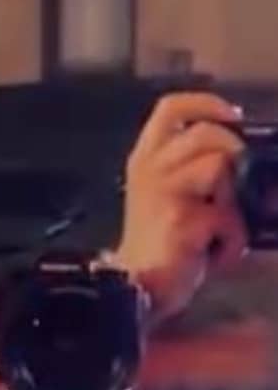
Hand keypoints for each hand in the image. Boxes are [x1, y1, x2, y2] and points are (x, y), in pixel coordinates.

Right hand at [114, 93, 247, 321]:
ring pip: (219, 164)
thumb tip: (255, 167)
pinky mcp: (182, 218)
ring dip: (233, 198)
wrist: (135, 285)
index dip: (206, 103)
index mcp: (145, 158)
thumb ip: (199, 172)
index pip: (169, 108)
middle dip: (234, 151)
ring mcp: (164, 191)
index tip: (231, 115)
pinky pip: (228, 217)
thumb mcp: (172, 196)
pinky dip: (233, 240)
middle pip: (203, 132)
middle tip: (237, 178)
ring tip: (221, 225)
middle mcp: (150, 167)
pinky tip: (215, 255)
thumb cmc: (160, 243)